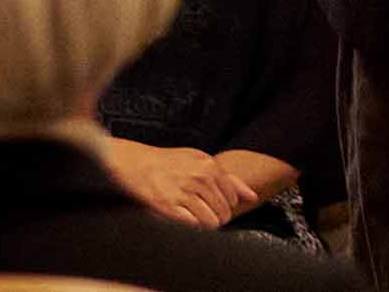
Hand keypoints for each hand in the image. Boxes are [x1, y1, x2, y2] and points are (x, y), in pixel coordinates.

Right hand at [101, 139, 254, 227]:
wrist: (136, 164)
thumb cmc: (170, 164)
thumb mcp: (201, 161)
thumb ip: (229, 179)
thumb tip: (252, 197)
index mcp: (210, 167)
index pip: (232, 198)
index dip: (225, 206)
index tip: (214, 205)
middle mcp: (199, 179)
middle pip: (223, 213)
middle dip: (216, 217)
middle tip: (202, 212)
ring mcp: (184, 193)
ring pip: (211, 222)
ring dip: (204, 224)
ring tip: (193, 216)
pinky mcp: (169, 207)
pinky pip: (193, 226)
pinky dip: (191, 226)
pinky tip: (183, 217)